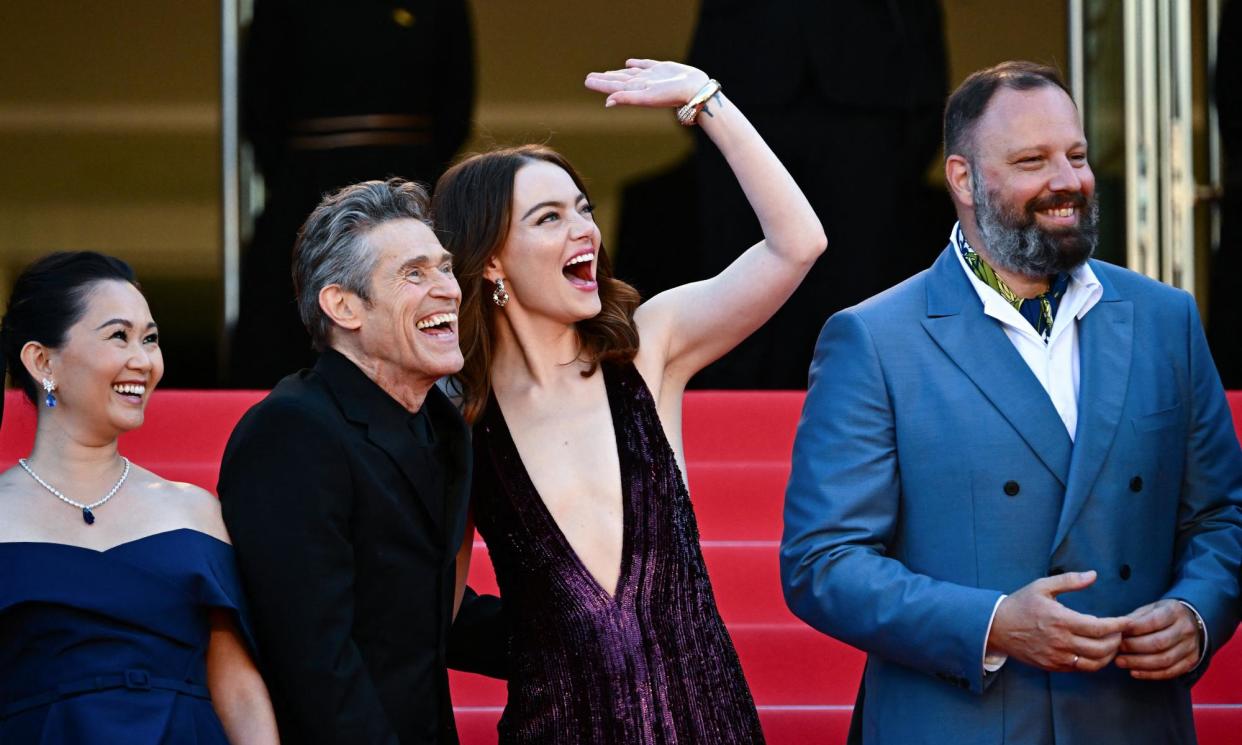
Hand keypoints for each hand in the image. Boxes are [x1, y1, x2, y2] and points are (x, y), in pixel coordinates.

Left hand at [584, 59, 710, 108]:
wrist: (695, 90)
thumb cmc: (672, 95)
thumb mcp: (647, 97)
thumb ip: (627, 98)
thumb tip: (607, 102)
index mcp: (635, 90)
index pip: (613, 86)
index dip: (599, 84)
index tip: (587, 81)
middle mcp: (641, 83)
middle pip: (618, 81)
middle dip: (604, 79)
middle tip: (590, 78)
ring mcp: (651, 76)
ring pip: (629, 74)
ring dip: (617, 73)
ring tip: (606, 73)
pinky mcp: (662, 69)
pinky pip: (645, 65)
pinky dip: (636, 63)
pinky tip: (629, 63)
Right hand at [986, 571, 1127, 671]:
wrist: (996, 627)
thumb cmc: (1020, 604)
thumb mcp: (1042, 586)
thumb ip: (1069, 581)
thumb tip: (1093, 575)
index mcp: (1060, 620)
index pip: (1099, 627)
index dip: (1118, 625)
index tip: (1128, 621)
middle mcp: (1060, 641)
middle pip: (1101, 648)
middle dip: (1117, 640)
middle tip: (1121, 632)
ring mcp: (1056, 657)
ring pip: (1094, 663)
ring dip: (1108, 655)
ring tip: (1111, 644)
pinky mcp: (1052, 666)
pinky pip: (1080, 669)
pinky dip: (1094, 662)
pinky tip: (1095, 652)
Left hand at [1115, 599, 1201, 679]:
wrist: (1190, 622)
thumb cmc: (1162, 615)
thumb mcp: (1150, 609)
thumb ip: (1135, 618)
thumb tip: (1117, 630)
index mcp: (1174, 612)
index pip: (1154, 622)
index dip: (1135, 629)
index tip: (1119, 633)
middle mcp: (1186, 629)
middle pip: (1159, 643)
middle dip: (1134, 648)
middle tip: (1117, 649)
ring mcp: (1190, 647)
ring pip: (1164, 660)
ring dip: (1139, 663)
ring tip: (1120, 662)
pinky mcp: (1191, 661)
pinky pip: (1170, 672)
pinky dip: (1150, 674)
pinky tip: (1134, 672)